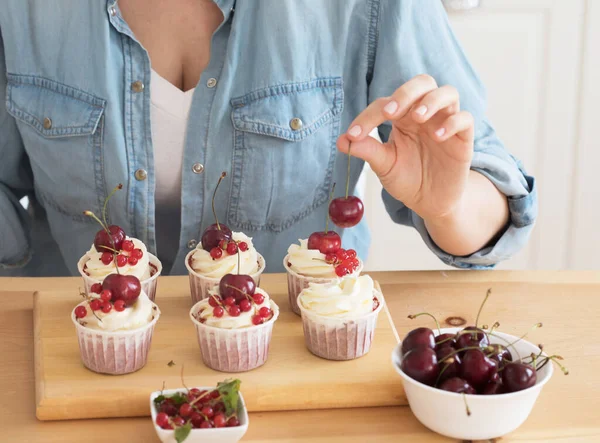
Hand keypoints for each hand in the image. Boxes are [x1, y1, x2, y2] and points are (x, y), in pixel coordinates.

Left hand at [337, 74, 473, 222]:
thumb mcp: (384, 165)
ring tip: (417, 118)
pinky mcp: (463, 138)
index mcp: (402, 116)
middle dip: (405, 92)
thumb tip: (341, 140)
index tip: (353, 136)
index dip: (368, 117)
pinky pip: (465, 118)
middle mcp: (424, 113)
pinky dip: (452, 122)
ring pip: (448, 92)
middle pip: (422, 83)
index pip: (385, 104)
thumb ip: (366, 150)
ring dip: (431, 101)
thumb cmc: (407, 178)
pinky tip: (438, 136)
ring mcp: (445, 122)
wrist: (429, 202)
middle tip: (390, 113)